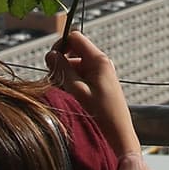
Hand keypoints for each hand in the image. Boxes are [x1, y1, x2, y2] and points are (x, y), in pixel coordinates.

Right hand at [45, 31, 140, 157]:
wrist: (118, 132)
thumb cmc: (101, 113)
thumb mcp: (77, 90)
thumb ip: (62, 70)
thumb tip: (50, 54)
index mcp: (98, 60)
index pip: (74, 38)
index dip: (60, 45)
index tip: (51, 61)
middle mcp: (100, 62)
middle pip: (72, 52)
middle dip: (60, 64)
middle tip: (55, 81)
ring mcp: (100, 72)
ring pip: (74, 65)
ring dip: (64, 75)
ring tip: (63, 92)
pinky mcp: (98, 82)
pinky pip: (80, 75)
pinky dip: (71, 83)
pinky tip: (70, 96)